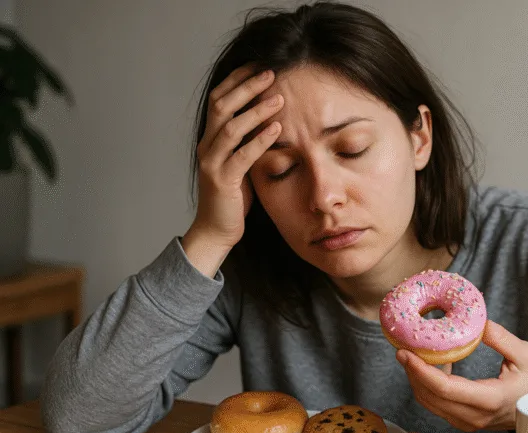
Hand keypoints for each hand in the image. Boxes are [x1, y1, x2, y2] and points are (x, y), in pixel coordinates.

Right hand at [186, 64, 283, 249]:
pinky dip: (260, 139)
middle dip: (246, 87)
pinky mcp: (222, 180)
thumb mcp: (241, 162)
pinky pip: (242, 155)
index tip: (258, 66)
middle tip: (270, 73)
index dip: (236, 80)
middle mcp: (206, 146)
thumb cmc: (233, 197)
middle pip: (222, 106)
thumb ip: (248, 142)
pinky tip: (277, 128)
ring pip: (231, 127)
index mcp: (209, 139)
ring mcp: (212, 163)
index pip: (218, 99)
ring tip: (278, 97)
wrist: (216, 230)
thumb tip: (272, 119)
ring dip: (256, 110)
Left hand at [396, 320, 527, 431]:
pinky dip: (428, 387)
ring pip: (431, 404)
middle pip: (431, 397)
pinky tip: (432, 365)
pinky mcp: (464, 422)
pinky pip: (437, 406)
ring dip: (417, 380)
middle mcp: (475, 416)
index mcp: (490, 399)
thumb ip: (501, 338)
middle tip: (402, 349)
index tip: (406, 353)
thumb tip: (478, 323)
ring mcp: (469, 423)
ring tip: (413, 355)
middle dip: (412, 373)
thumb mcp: (525, 354)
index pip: (446, 389)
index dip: (422, 371)